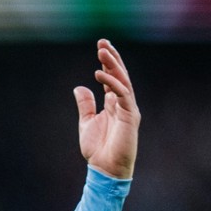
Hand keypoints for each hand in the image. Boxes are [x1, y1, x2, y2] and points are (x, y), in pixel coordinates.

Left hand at [74, 39, 139, 178]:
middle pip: (120, 75)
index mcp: (114, 104)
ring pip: (123, 80)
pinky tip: (100, 73)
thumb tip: (79, 87)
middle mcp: (123, 103)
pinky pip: (123, 94)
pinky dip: (112, 83)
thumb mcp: (86, 123)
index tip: (100, 46)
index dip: (107, 62)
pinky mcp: (130, 116)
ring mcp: (128, 109)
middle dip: (112, 57)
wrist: (105, 169)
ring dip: (113, 65)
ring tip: (102, 50)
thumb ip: (85, 105)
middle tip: (102, 41)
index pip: (112, 78)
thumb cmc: (98, 150)